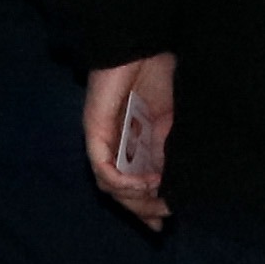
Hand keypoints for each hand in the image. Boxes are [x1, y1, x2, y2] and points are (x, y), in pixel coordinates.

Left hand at [83, 56, 174, 227]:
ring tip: (158, 194)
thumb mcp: (166, 123)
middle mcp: (110, 145)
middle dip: (141, 208)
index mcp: (128, 143)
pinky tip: (146, 183)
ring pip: (109, 185)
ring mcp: (100, 139)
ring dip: (135, 196)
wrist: (142, 44)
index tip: (165, 219)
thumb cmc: (154, 76)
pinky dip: (124, 181)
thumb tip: (170, 185)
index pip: (130, 185)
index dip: (146, 206)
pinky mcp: (94, 131)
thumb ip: (164, 152)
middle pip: (118, 192)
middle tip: (162, 216)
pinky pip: (103, 167)